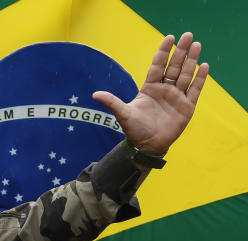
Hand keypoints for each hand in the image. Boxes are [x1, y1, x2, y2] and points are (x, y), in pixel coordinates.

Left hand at [92, 32, 208, 154]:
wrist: (147, 146)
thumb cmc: (134, 129)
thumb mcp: (123, 114)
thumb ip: (112, 102)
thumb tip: (94, 95)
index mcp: (150, 88)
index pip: (158, 66)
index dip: (163, 52)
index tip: (169, 38)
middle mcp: (164, 90)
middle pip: (174, 66)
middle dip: (181, 51)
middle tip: (188, 35)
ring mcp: (176, 97)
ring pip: (186, 75)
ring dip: (192, 60)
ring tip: (197, 45)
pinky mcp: (187, 106)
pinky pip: (195, 90)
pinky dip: (199, 78)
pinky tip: (204, 65)